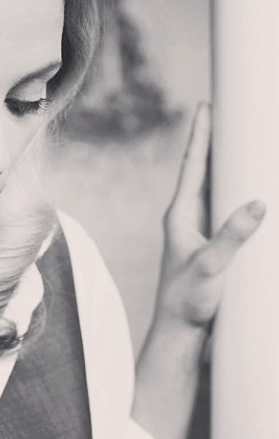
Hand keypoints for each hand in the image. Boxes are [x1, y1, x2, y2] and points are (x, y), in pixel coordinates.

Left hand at [154, 102, 264, 332]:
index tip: (205, 106)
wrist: (180, 332)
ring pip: (216, 188)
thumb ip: (232, 237)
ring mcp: (201, 229)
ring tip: (241, 142)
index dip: (200, 135)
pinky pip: (226, 210)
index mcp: (180, 214)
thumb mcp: (210, 267)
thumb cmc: (186, 301)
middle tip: (228, 113)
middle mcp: (188, 217)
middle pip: (204, 170)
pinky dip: (237, 194)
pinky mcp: (213, 244)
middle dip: (216, 141)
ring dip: (227, 166)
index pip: (192, 165)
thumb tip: (258, 204)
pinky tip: (249, 190)